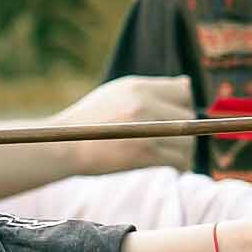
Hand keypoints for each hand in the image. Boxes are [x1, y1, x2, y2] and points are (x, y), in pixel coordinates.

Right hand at [55, 74, 195, 176]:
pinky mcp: (145, 153)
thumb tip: (187, 86)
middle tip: (169, 140)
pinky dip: (178, 164)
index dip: (181, 104)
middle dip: (182, 129)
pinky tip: (168, 164)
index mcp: (137, 87)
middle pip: (188, 115)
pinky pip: (178, 159)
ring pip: (187, 140)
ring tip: (168, 153)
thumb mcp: (115, 93)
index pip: (183, 90)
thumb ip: (149, 90)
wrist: (63, 146)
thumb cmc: (89, 122)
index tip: (172, 116)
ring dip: (182, 149)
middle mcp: (143, 104)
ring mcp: (145, 128)